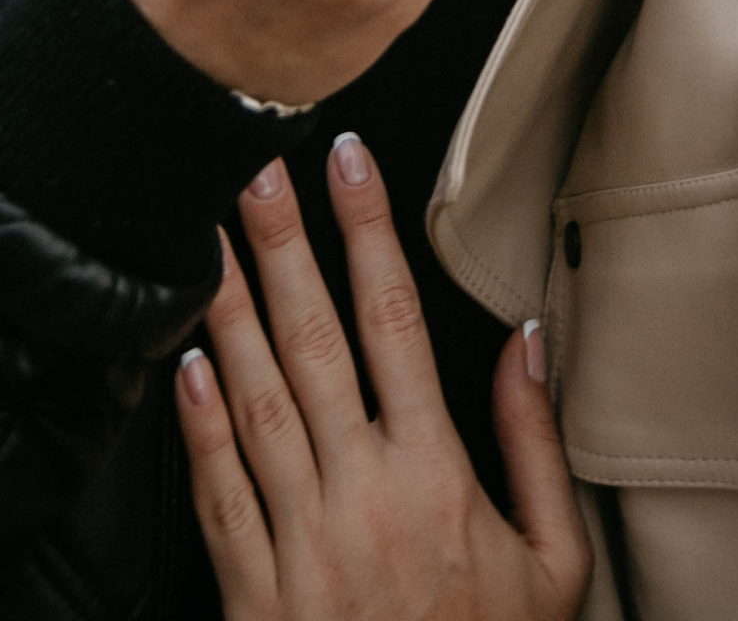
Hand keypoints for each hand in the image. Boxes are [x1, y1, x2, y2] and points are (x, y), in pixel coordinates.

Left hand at [176, 133, 590, 620]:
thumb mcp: (554, 565)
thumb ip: (536, 446)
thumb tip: (528, 338)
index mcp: (436, 478)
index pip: (396, 323)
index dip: (368, 234)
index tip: (350, 161)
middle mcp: (363, 497)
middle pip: (314, 342)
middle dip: (282, 244)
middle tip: (252, 162)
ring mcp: (302, 547)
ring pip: (255, 402)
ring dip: (227, 310)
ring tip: (206, 234)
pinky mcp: (255, 599)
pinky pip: (219, 498)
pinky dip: (198, 427)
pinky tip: (182, 364)